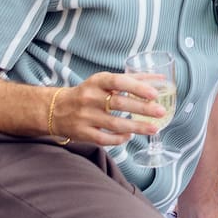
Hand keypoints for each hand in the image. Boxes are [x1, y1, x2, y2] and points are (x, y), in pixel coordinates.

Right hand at [46, 72, 164, 145]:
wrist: (56, 109)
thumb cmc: (88, 92)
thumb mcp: (105, 81)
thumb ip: (132, 79)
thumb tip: (160, 79)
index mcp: (97, 82)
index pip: (118, 81)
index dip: (137, 87)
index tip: (154, 93)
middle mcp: (90, 98)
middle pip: (119, 104)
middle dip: (142, 109)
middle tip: (161, 112)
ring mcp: (85, 117)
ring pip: (114, 124)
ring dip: (136, 127)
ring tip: (154, 128)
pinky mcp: (82, 133)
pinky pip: (104, 138)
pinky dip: (119, 138)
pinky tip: (130, 136)